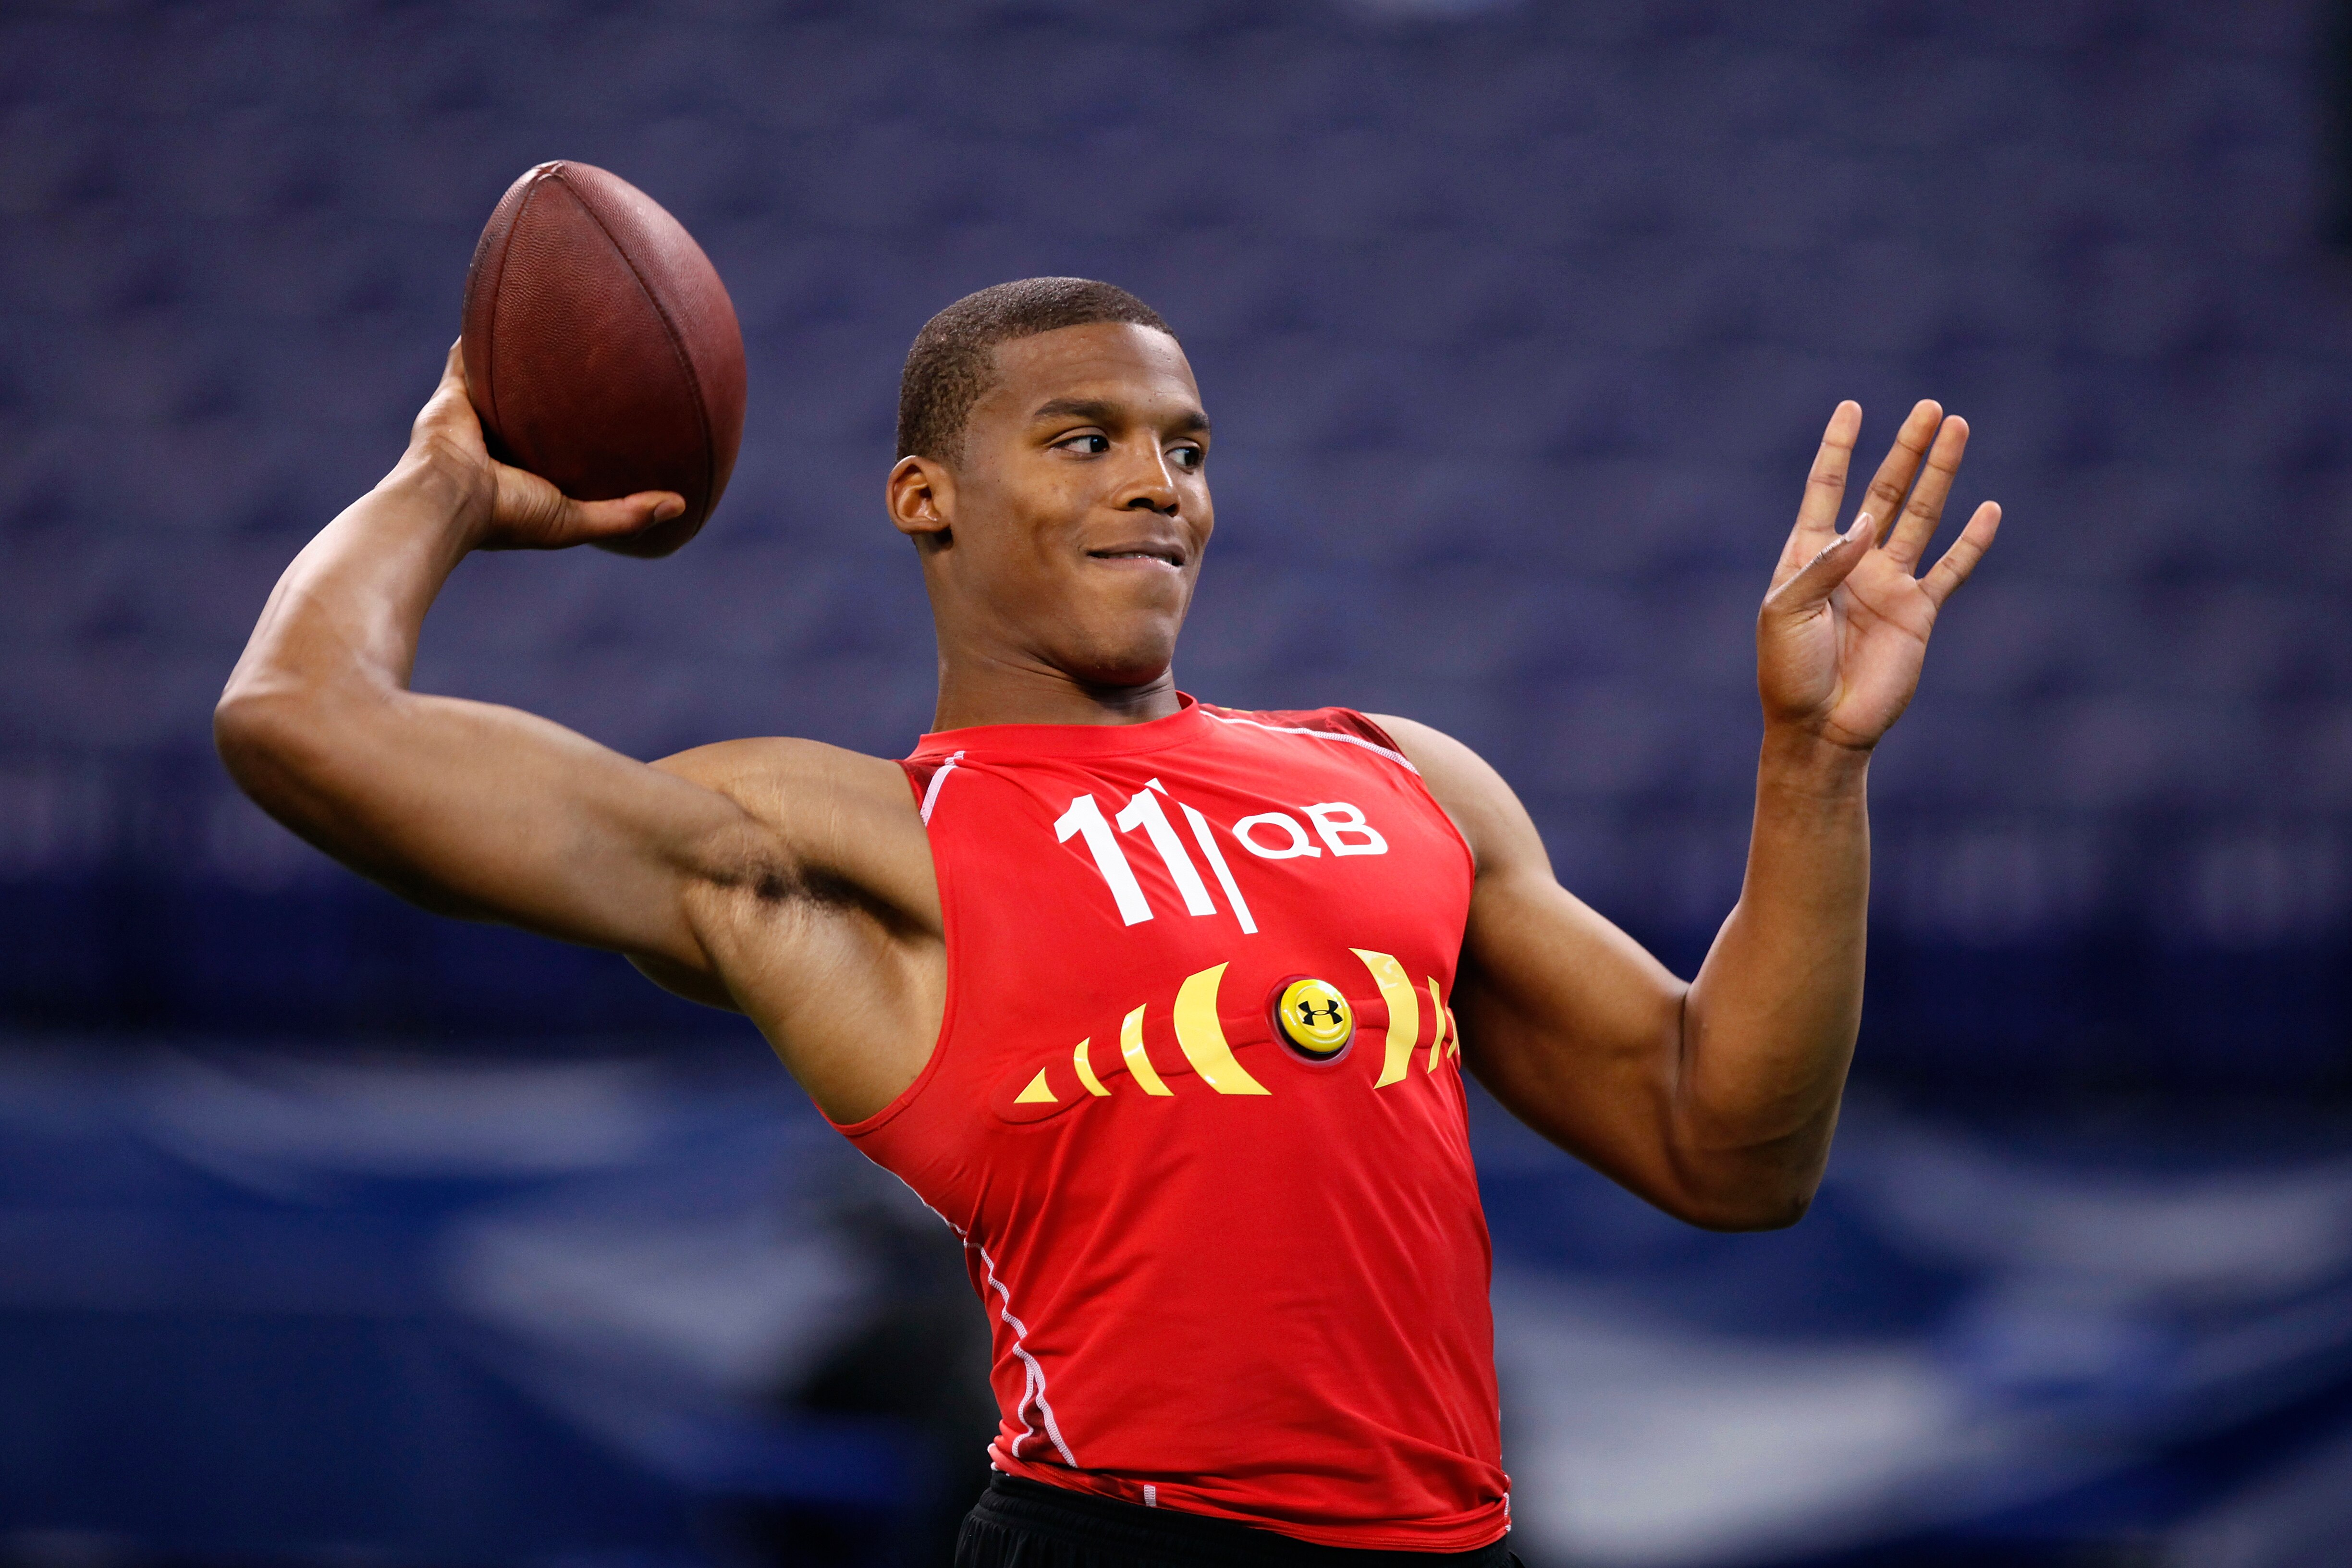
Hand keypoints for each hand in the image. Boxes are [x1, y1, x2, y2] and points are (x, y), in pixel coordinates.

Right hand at [403, 341, 683, 551]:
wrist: (447, 499)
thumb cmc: (508, 515)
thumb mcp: (575, 519)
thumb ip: (626, 514)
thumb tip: (682, 506)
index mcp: (524, 473)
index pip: (560, 446)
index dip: (585, 429)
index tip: (615, 411)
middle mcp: (500, 443)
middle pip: (533, 406)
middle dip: (557, 386)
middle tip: (591, 358)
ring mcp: (474, 416)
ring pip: (501, 378)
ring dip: (519, 355)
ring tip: (548, 325)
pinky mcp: (452, 394)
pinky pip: (466, 357)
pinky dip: (478, 334)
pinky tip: (496, 303)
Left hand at [1756, 400, 2001, 752]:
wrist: (1821, 728)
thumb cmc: (1789, 672)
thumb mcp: (1788, 612)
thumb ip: (1824, 565)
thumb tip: (1867, 523)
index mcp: (1810, 555)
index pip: (1827, 489)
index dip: (1839, 448)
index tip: (1852, 407)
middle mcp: (1852, 562)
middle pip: (1885, 492)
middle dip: (1907, 450)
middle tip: (1931, 408)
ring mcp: (1888, 585)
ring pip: (1921, 517)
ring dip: (1940, 475)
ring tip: (1957, 430)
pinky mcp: (1918, 612)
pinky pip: (1951, 569)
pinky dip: (1972, 541)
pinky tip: (1989, 508)